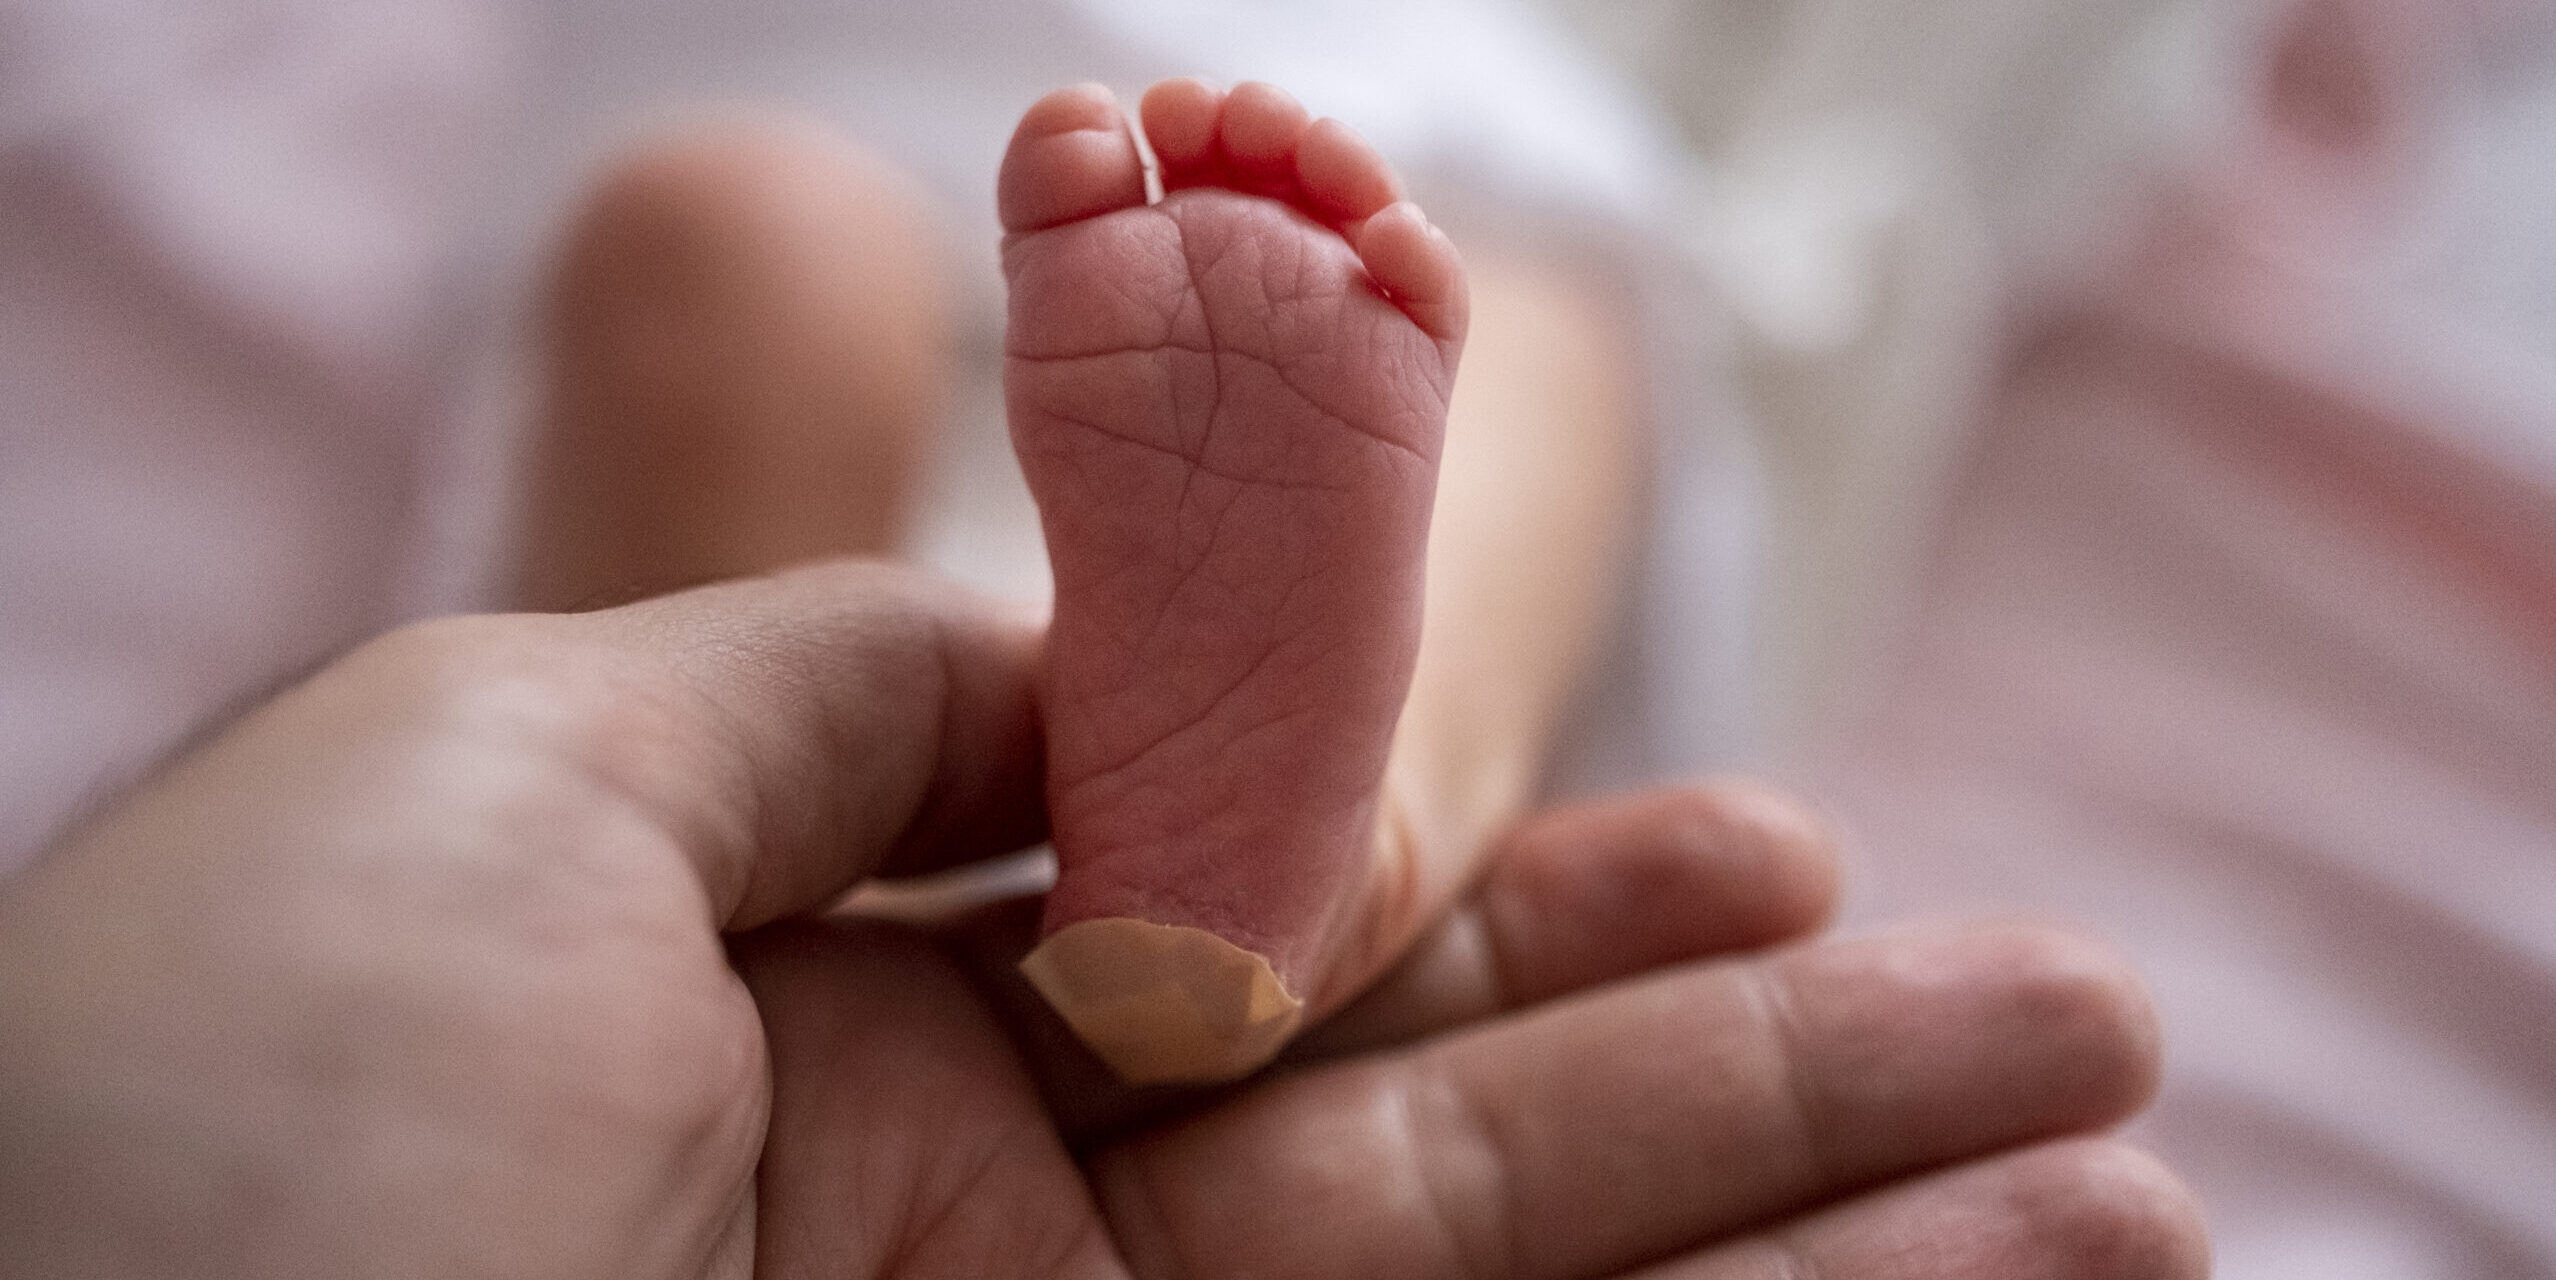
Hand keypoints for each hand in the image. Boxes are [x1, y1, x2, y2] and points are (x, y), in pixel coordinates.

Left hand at [0, 563, 2203, 1277]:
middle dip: (1772, 1086)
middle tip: (2069, 1024)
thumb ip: (827, 681)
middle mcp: (970, 1267)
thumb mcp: (494, 783)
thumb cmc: (212, 1139)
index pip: (1260, 948)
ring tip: (2142, 1192)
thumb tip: (1082, 648)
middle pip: (1458, 1151)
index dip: (1524, 898)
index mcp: (822, 1048)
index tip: (1773, 841)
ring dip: (1837, 1259)